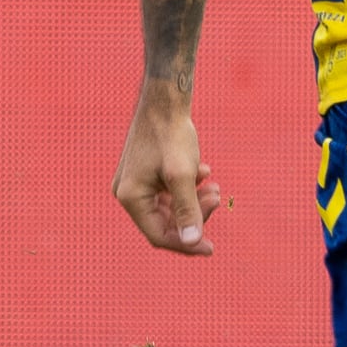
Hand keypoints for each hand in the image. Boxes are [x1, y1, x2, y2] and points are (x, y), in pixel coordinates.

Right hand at [113, 80, 223, 256]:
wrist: (166, 99)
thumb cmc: (171, 134)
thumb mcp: (183, 175)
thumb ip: (187, 209)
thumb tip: (194, 243)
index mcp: (130, 197)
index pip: (158, 235)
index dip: (186, 244)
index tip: (211, 248)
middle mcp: (129, 192)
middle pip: (165, 222)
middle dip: (195, 214)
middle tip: (218, 197)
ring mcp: (138, 182)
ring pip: (170, 206)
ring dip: (194, 200)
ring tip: (215, 187)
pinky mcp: (148, 172)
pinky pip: (170, 191)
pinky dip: (189, 187)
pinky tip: (204, 171)